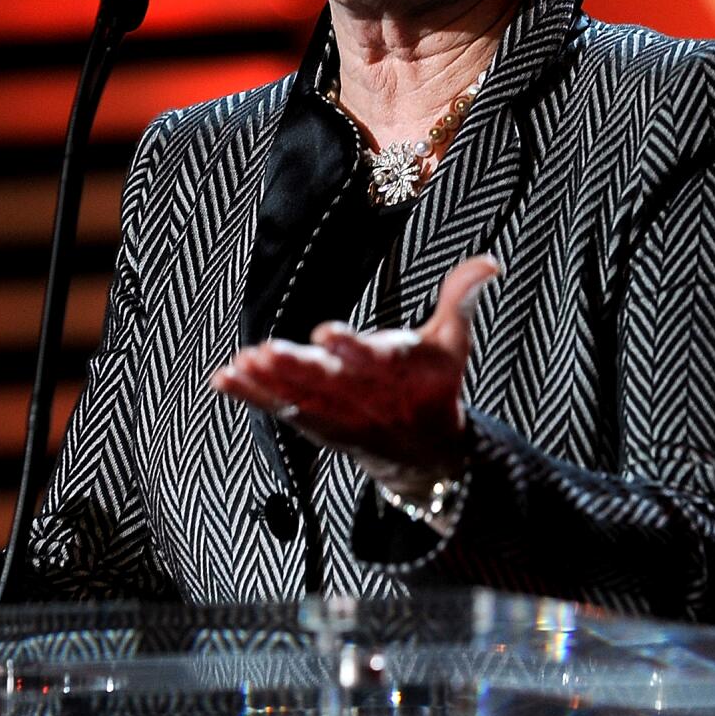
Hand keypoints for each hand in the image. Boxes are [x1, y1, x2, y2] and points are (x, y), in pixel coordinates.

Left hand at [211, 254, 499, 504]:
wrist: (422, 453)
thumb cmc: (433, 387)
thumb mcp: (453, 343)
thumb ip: (461, 299)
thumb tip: (489, 262)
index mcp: (396, 370)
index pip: (373, 356)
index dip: (350, 346)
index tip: (326, 333)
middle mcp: (361, 393)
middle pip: (327, 380)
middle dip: (298, 368)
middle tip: (270, 352)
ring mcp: (334, 411)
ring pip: (298, 396)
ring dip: (269, 382)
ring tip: (243, 364)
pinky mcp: (313, 421)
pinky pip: (278, 408)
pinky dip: (251, 396)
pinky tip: (225, 379)